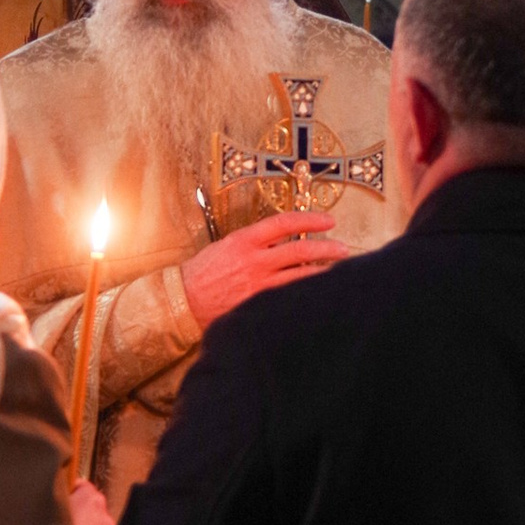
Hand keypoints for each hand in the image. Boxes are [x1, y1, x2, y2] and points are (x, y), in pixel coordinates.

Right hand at [182, 208, 341, 328]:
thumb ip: (254, 244)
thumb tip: (283, 242)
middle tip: (342, 248)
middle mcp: (254, 260)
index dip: (310, 220)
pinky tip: (316, 292)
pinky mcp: (257, 304)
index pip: (284, 223)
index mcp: (244, 240)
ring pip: (299, 276)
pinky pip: (287, 297)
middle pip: (299, 251)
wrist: (182, 299)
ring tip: (338, 270)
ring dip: (322, 272)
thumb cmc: (202, 272)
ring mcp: (257, 284)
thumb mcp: (226, 247)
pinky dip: (303, 292)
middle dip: (325, 248)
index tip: (328, 220)